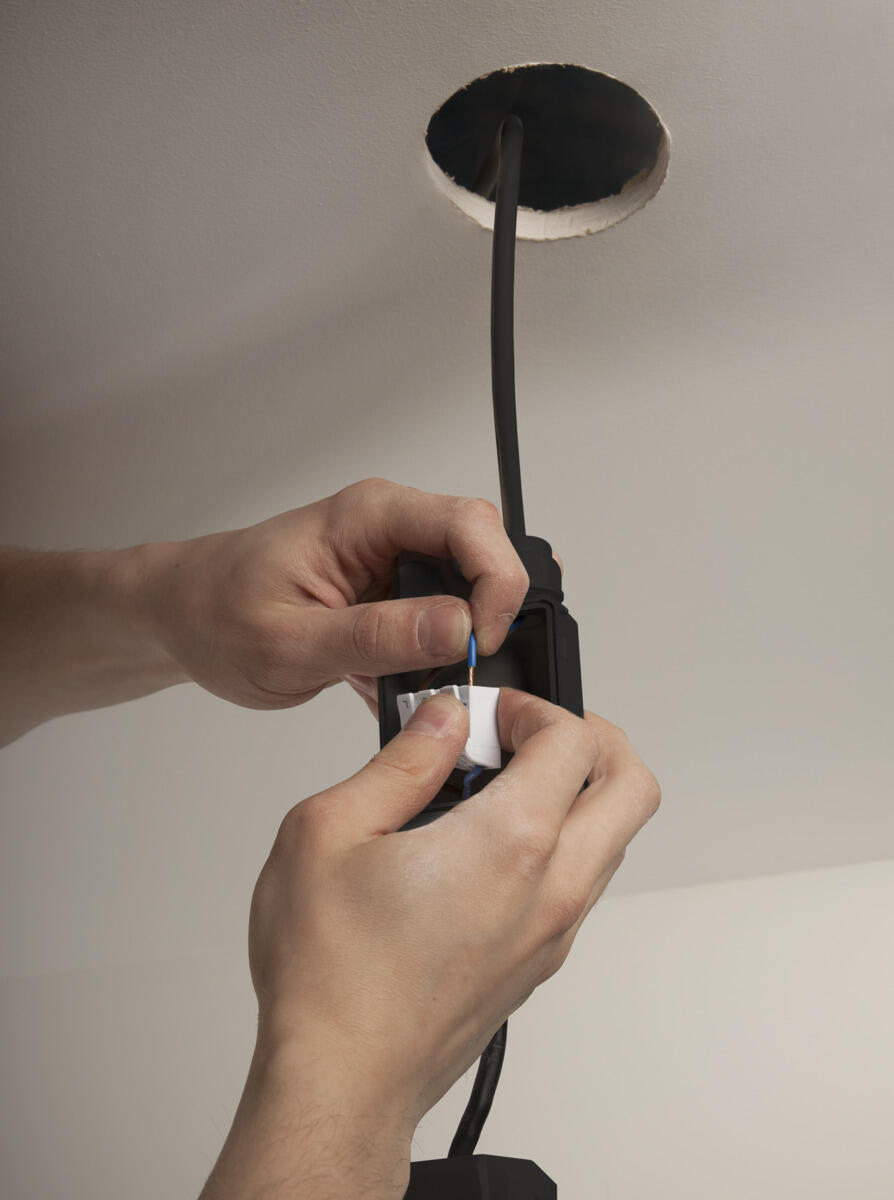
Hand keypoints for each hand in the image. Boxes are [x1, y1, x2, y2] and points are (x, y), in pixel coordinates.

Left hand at [146, 477, 562, 716]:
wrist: (180, 617)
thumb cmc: (214, 615)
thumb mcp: (288, 643)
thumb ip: (376, 636)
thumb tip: (459, 627)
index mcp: (367, 516)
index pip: (470, 524)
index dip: (496, 581)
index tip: (483, 640)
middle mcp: (388, 528)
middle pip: (483, 552)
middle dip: (489, 615)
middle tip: (464, 669)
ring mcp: (392, 561)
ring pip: (467, 592)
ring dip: (459, 643)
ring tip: (422, 681)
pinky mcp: (390, 594)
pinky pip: (440, 620)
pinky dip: (432, 659)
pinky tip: (398, 683)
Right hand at [246, 685, 659, 1136]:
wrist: (341, 1082)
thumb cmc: (330, 974)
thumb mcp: (330, 829)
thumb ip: (402, 759)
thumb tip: (444, 718)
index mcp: (511, 843)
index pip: (575, 739)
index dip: (534, 706)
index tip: (490, 714)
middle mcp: (551, 889)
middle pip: (633, 787)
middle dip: (594, 739)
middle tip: (533, 734)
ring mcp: (554, 934)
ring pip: (615, 840)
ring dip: (579, 795)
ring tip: (501, 786)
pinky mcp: (540, 964)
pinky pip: (581, 884)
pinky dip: (559, 844)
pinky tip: (486, 844)